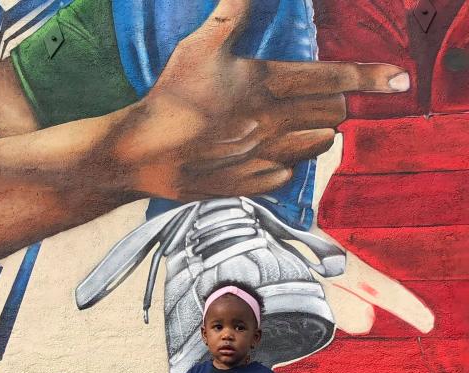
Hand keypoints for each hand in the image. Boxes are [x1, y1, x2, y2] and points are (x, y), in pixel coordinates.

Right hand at [110, 0, 409, 200]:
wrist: (146, 154)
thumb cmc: (171, 97)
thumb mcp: (200, 47)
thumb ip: (233, 13)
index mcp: (268, 85)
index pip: (335, 78)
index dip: (372, 78)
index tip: (401, 81)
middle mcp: (276, 123)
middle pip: (333, 111)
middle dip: (332, 100)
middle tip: (312, 94)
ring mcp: (269, 157)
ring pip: (319, 142)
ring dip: (316, 128)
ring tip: (293, 120)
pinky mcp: (256, 182)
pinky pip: (291, 171)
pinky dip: (287, 159)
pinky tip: (266, 151)